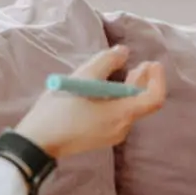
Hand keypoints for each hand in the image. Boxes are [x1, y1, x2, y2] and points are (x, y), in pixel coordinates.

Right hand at [13, 46, 165, 158]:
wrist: (37, 141)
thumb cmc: (59, 109)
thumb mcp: (82, 77)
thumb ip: (106, 61)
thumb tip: (123, 52)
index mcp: (121, 114)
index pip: (154, 98)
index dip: (157, 79)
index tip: (152, 63)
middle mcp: (121, 128)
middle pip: (141, 103)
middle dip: (143, 81)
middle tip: (141, 64)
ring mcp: (111, 135)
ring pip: (129, 109)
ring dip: (129, 89)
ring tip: (123, 73)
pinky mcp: (100, 137)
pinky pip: (117, 116)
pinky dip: (118, 100)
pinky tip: (105, 90)